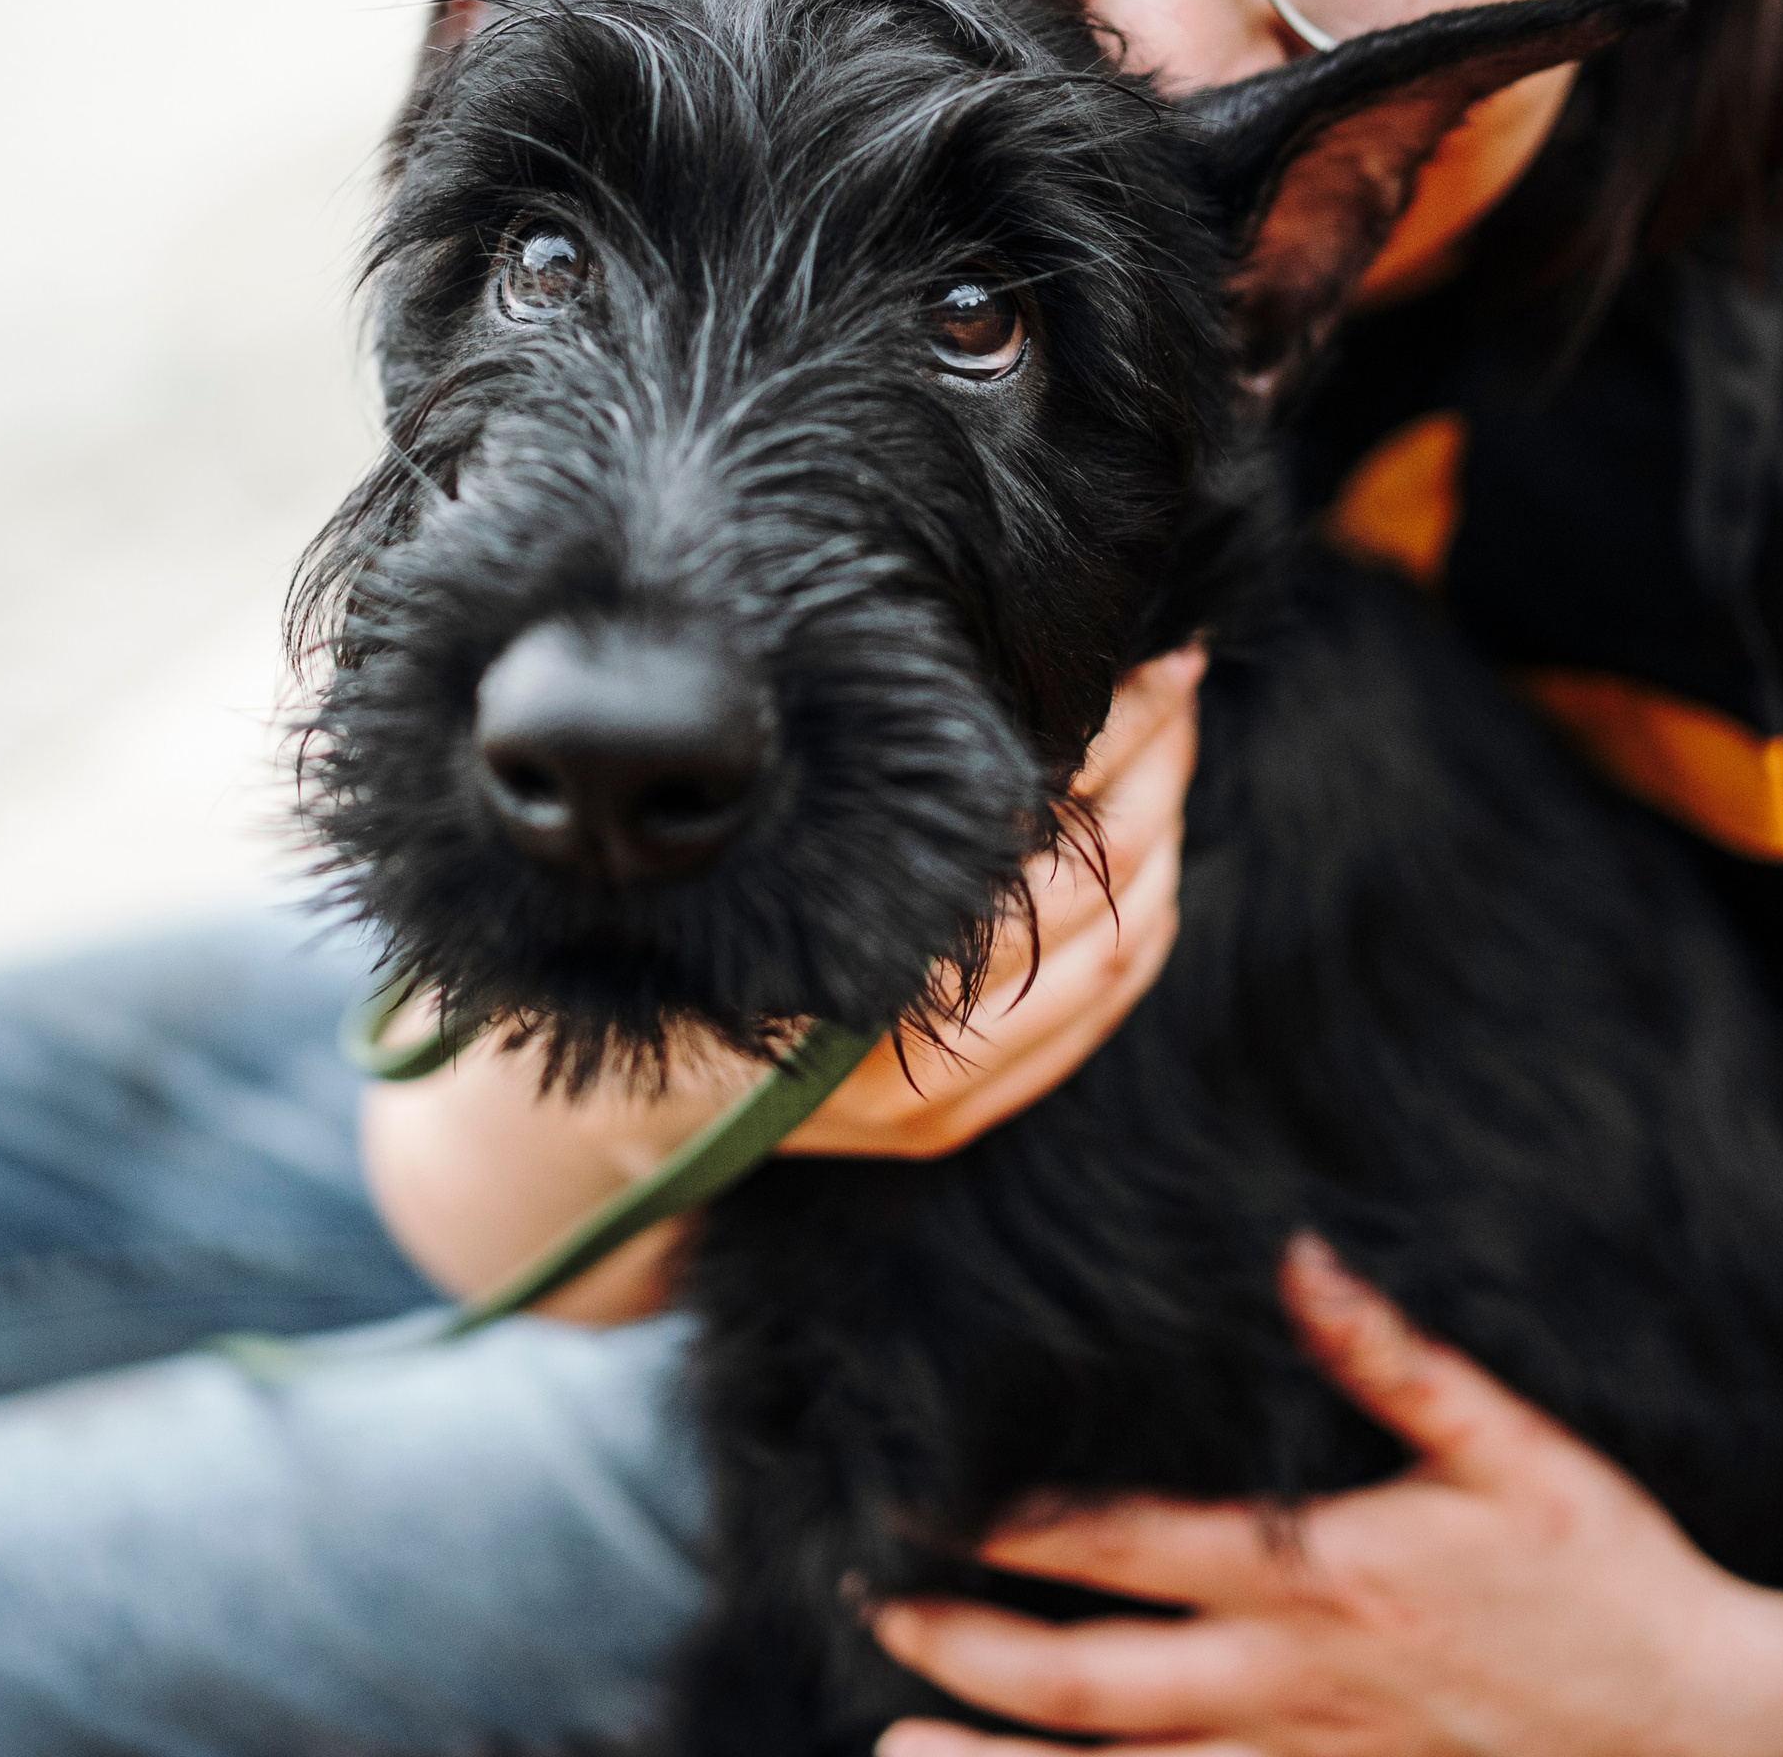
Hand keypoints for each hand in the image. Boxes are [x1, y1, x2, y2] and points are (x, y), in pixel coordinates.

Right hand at [363, 647, 1200, 1313]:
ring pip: (1120, 954)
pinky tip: (1151, 860)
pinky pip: (1096, 1024)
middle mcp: (906, 1051)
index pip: (1036, 833)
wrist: (608, 1108)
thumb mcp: (720, 846)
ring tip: (1170, 749)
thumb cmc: (652, 936)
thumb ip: (821, 779)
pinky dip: (1143, 934)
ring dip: (1164, 842)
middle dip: (1154, 772)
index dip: (1109, 741)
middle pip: (1100, 886)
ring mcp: (938, 1099)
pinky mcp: (952, 1121)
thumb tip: (966, 663)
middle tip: (1173, 681)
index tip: (1145, 661)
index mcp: (853, 960)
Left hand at [870, 1237, 1782, 1756]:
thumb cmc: (1609, 1574)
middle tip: (868, 1603)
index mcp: (1323, 1572)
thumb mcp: (1513, 1447)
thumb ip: (1390, 1357)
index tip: (921, 1489)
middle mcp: (1295, 1681)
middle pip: (1092, 1674)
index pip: (1128, 1540)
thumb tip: (1294, 1253)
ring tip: (892, 1745)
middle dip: (966, 1639)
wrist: (1716, 1733)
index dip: (1012, 1519)